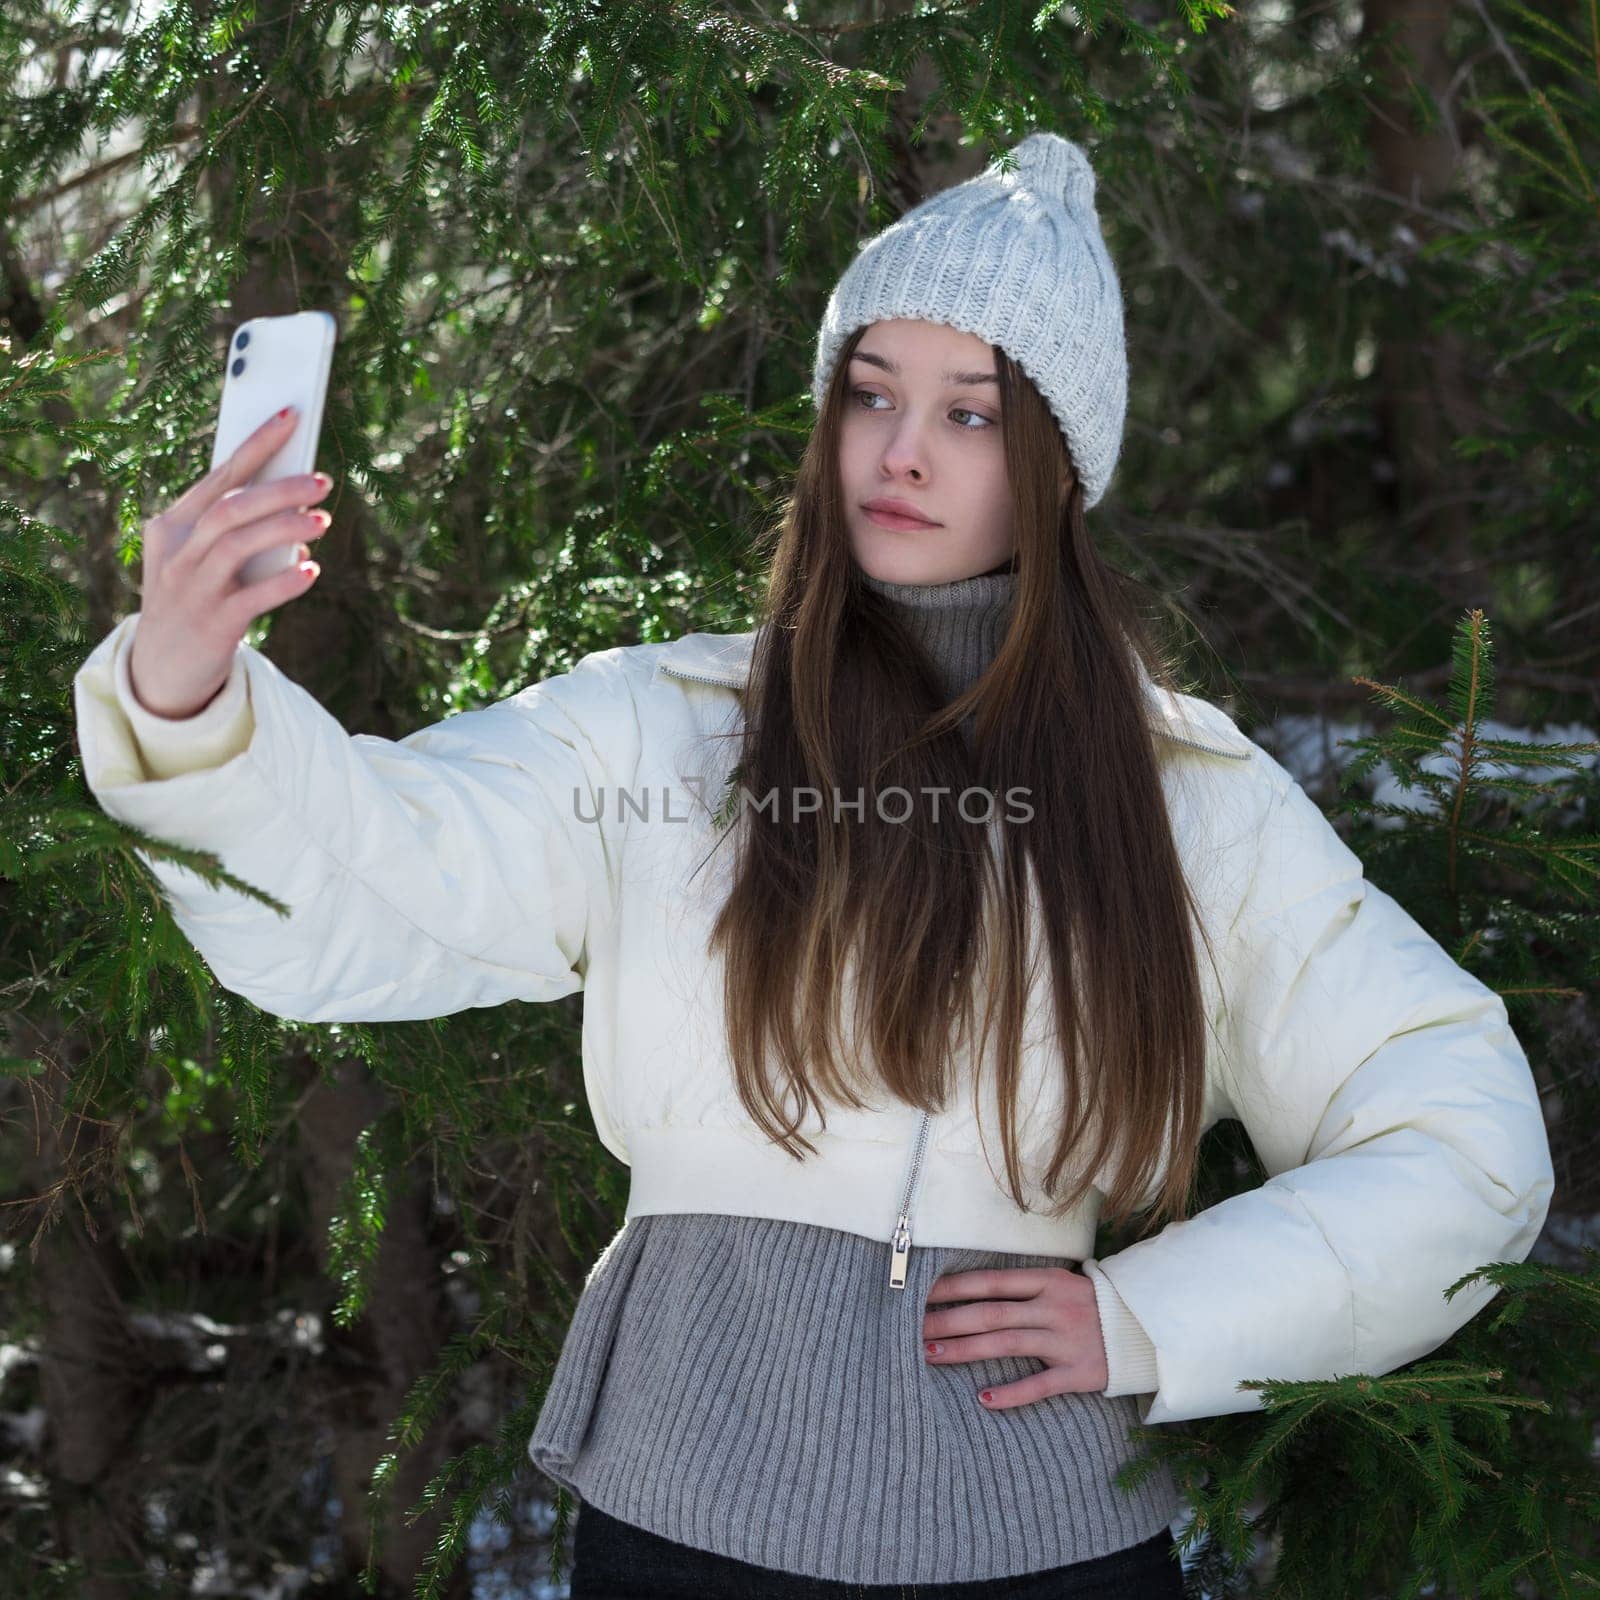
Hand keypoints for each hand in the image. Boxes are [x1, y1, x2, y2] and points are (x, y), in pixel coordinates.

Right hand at [128, 406, 333, 718]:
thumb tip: (301, 524)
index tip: (292, 415)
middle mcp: (178, 551)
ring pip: (237, 543)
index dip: (257, 443)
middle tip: (323, 481)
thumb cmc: (197, 600)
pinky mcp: (212, 624)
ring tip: (324, 521)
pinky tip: (312, 571)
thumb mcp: (207, 561)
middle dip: (279, 489)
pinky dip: (284, 582)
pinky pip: (253, 597)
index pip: (220, 474)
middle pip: (230, 506)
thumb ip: (246, 537)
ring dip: (285, 528)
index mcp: (174, 524)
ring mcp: (191, 587)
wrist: (164, 668)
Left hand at [922, 1266, 1108, 1409]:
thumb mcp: (1061, 1283)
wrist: (1147, 1327)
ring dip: (964, 1350)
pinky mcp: (1079, 1373)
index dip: (954, 1287)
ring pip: (1005, 1344)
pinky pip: (1040, 1385)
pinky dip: (1012, 1393)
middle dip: (948, 1320)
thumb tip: (973, 1288)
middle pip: (990, 1313)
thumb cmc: (1092, 1303)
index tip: (921, 1293)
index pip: (990, 1282)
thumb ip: (1024, 1287)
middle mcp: (1053, 1308)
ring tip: (930, 1355)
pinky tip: (983, 1398)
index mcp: (1047, 1281)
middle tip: (912, 1329)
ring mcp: (1066, 1340)